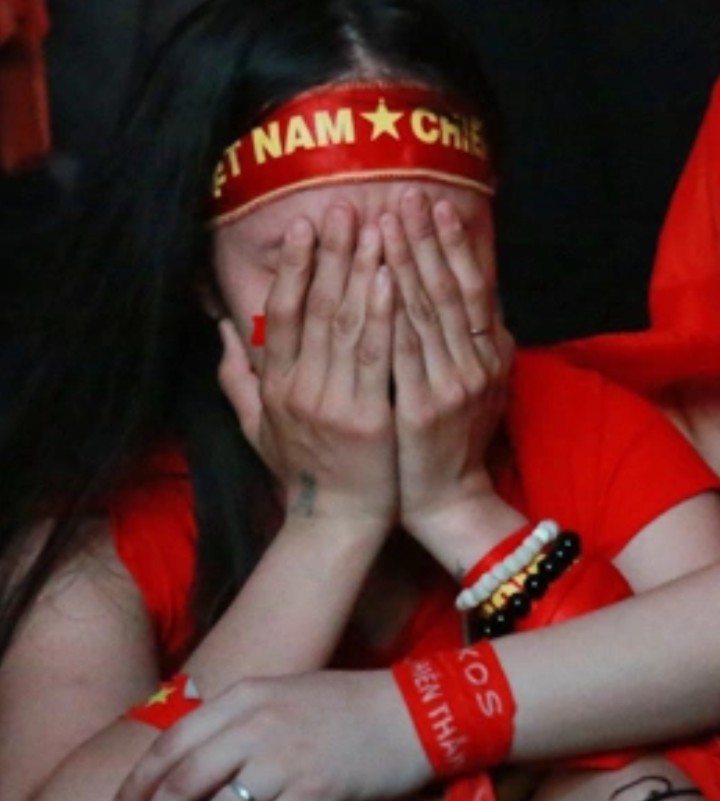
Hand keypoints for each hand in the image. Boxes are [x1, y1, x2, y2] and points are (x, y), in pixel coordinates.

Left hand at [111, 670, 430, 800]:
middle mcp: (257, 724)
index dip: (139, 781)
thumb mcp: (283, 691)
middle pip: (184, 781)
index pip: (173, 740)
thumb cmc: (343, 704)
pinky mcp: (313, 794)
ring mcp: (284, 759)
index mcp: (246, 696)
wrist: (406, 713)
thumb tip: (193, 751)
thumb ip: (239, 714)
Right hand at [219, 203, 396, 526]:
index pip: (282, 316)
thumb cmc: (303, 472)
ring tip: (374, 227)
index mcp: (274, 387)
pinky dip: (383, 314)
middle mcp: (298, 389)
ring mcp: (332, 403)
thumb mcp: (257, 429)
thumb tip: (221, 333)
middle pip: (315, 308)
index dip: (294, 269)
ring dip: (360, 270)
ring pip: (346, 324)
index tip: (306, 228)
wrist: (336, 523)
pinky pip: (376, 356)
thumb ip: (237, 380)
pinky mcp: (367, 418)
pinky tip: (391, 278)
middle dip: (331, 254)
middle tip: (346, 207)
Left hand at [380, 190, 513, 542]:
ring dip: (405, 261)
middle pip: (446, 290)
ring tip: (387, 220)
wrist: (447, 500)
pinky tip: (378, 278)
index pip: (469, 289)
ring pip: (424, 311)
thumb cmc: (450, 442)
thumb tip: (464, 302)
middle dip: (426, 239)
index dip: (453, 246)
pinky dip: (391, 312)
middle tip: (407, 194)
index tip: (435, 206)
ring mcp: (450, 385)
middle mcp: (474, 364)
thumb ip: (470, 346)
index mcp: (486, 356)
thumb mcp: (475, 390)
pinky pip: (402, 351)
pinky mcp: (421, 407)